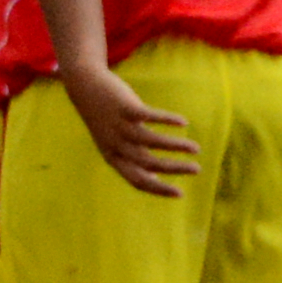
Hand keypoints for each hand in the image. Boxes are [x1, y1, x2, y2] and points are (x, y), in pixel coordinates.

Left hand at [64, 66, 200, 200]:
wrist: (84, 87)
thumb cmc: (105, 119)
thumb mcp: (115, 143)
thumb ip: (133, 159)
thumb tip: (155, 178)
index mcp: (113, 158)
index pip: (137, 181)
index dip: (159, 189)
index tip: (181, 194)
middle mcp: (116, 145)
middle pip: (149, 163)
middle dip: (175, 168)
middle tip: (197, 169)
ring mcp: (120, 126)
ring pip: (152, 141)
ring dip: (177, 146)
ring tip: (195, 148)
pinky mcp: (125, 107)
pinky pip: (150, 116)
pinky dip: (168, 120)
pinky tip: (183, 122)